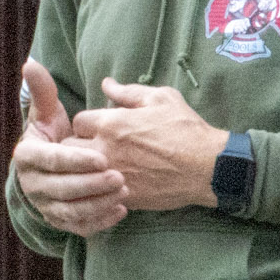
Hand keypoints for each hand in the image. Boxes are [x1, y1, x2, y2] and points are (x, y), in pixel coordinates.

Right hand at [11, 60, 128, 235]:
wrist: (51, 169)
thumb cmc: (54, 135)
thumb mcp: (48, 113)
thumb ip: (43, 91)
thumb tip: (30, 63)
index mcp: (26, 155)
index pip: (50, 160)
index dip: (75, 160)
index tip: (101, 156)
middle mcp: (30, 183)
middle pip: (61, 188)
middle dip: (91, 184)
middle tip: (120, 176)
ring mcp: (44, 205)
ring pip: (70, 210)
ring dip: (98, 203)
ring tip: (124, 191)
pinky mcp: (59, 221)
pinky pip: (78, 226)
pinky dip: (99, 221)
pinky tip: (121, 210)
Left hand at [70, 77, 225, 210]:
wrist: (209, 167)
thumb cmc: (187, 129)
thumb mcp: (161, 99)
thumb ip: (128, 92)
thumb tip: (107, 84)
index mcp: (111, 123)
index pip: (78, 121)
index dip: (87, 123)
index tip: (98, 128)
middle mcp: (105, 149)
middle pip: (69, 148)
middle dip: (77, 146)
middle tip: (94, 148)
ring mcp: (111, 174)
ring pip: (78, 173)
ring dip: (85, 169)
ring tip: (99, 167)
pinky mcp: (122, 195)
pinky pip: (97, 192)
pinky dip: (100, 188)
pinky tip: (113, 183)